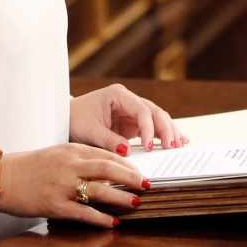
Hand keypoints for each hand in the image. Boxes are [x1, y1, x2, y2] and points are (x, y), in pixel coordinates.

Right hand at [0, 143, 145, 228]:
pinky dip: (102, 218)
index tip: (140, 172)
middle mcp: (69, 165)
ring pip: (101, 191)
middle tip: (148, 185)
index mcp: (70, 150)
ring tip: (136, 203)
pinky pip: (85, 213)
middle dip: (132, 178)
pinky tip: (114, 222)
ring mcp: (63, 186)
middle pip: (109, 169)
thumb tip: (105, 170)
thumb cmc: (27, 167)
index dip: (127, 165)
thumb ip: (78, 159)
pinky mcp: (55, 205)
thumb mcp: (55, 154)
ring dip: (122, 198)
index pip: (106, 155)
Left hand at [70, 84, 185, 152]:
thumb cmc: (75, 120)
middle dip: (165, 129)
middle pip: (154, 112)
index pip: (141, 109)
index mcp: (117, 95)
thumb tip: (127, 151)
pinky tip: (178, 142)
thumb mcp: (89, 131)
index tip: (149, 146)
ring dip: (169, 131)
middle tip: (172, 147)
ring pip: (157, 119)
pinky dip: (163, 135)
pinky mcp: (133, 124)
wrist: (66, 119)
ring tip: (180, 146)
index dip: (148, 127)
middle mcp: (128, 100)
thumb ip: (108, 140)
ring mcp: (132, 111)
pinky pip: (153, 128)